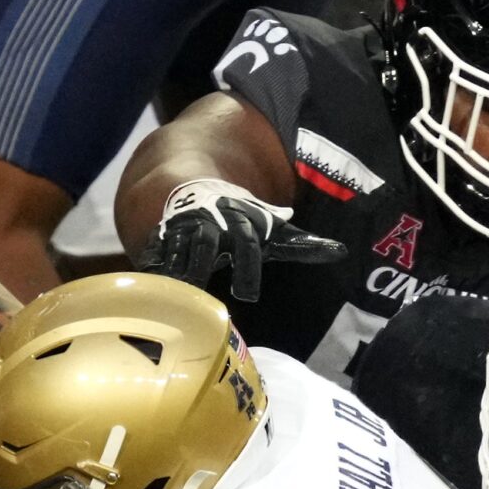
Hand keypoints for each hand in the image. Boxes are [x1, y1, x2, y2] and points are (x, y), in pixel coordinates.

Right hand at [134, 178, 342, 301]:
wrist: (198, 193)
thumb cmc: (242, 223)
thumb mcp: (273, 231)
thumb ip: (302, 245)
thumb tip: (340, 251)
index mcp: (240, 224)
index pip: (246, 245)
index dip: (247, 267)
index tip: (247, 294)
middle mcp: (211, 224)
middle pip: (205, 245)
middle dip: (202, 265)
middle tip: (200, 291)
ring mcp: (184, 229)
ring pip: (177, 249)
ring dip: (174, 269)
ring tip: (173, 293)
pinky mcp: (161, 236)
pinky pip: (153, 250)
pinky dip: (150, 265)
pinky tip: (147, 284)